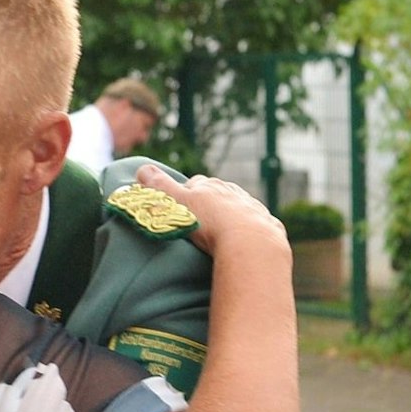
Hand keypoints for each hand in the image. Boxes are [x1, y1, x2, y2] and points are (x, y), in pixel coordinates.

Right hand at [135, 164, 287, 257]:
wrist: (250, 242)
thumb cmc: (209, 222)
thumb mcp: (177, 203)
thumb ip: (160, 187)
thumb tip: (142, 168)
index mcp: (211, 186)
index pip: (195, 183)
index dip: (186, 193)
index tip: (180, 206)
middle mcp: (234, 193)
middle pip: (219, 193)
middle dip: (210, 202)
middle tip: (199, 221)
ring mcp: (253, 208)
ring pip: (239, 208)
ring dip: (230, 216)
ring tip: (221, 234)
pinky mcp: (268, 226)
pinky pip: (257, 225)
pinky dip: (249, 231)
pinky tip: (244, 243)